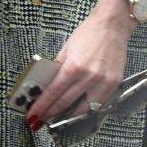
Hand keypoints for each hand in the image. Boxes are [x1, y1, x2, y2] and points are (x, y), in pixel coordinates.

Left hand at [26, 0, 131, 125]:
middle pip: (65, 103)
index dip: (41, 106)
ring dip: (68, 117)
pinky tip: (76, 111)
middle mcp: (89, 77)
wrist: (112, 25)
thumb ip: (57, 69)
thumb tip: (46, 87)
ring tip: (56, 119)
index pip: (53, 93)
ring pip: (83, 109)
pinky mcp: (114, 84)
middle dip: (50, 114)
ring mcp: (103, 82)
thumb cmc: (88, 34)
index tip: (32, 115)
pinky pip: (98, 104)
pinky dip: (86, 109)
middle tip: (40, 121)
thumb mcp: (67, 48)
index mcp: (74, 66)